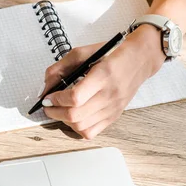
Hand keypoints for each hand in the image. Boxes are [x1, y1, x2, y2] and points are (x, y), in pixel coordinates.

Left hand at [40, 25, 165, 138]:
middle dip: (55, 113)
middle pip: (76, 115)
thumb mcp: (83, 52)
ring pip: (81, 126)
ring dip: (64, 121)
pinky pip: (91, 132)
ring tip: (59, 111)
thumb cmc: (112, 54)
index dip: (56, 100)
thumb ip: (60, 68)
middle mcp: (110, 94)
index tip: (48, 98)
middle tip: (48, 107)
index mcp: (103, 75)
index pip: (75, 98)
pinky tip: (73, 118)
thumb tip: (45, 88)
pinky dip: (77, 128)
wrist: (140, 59)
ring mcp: (113, 108)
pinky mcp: (114, 116)